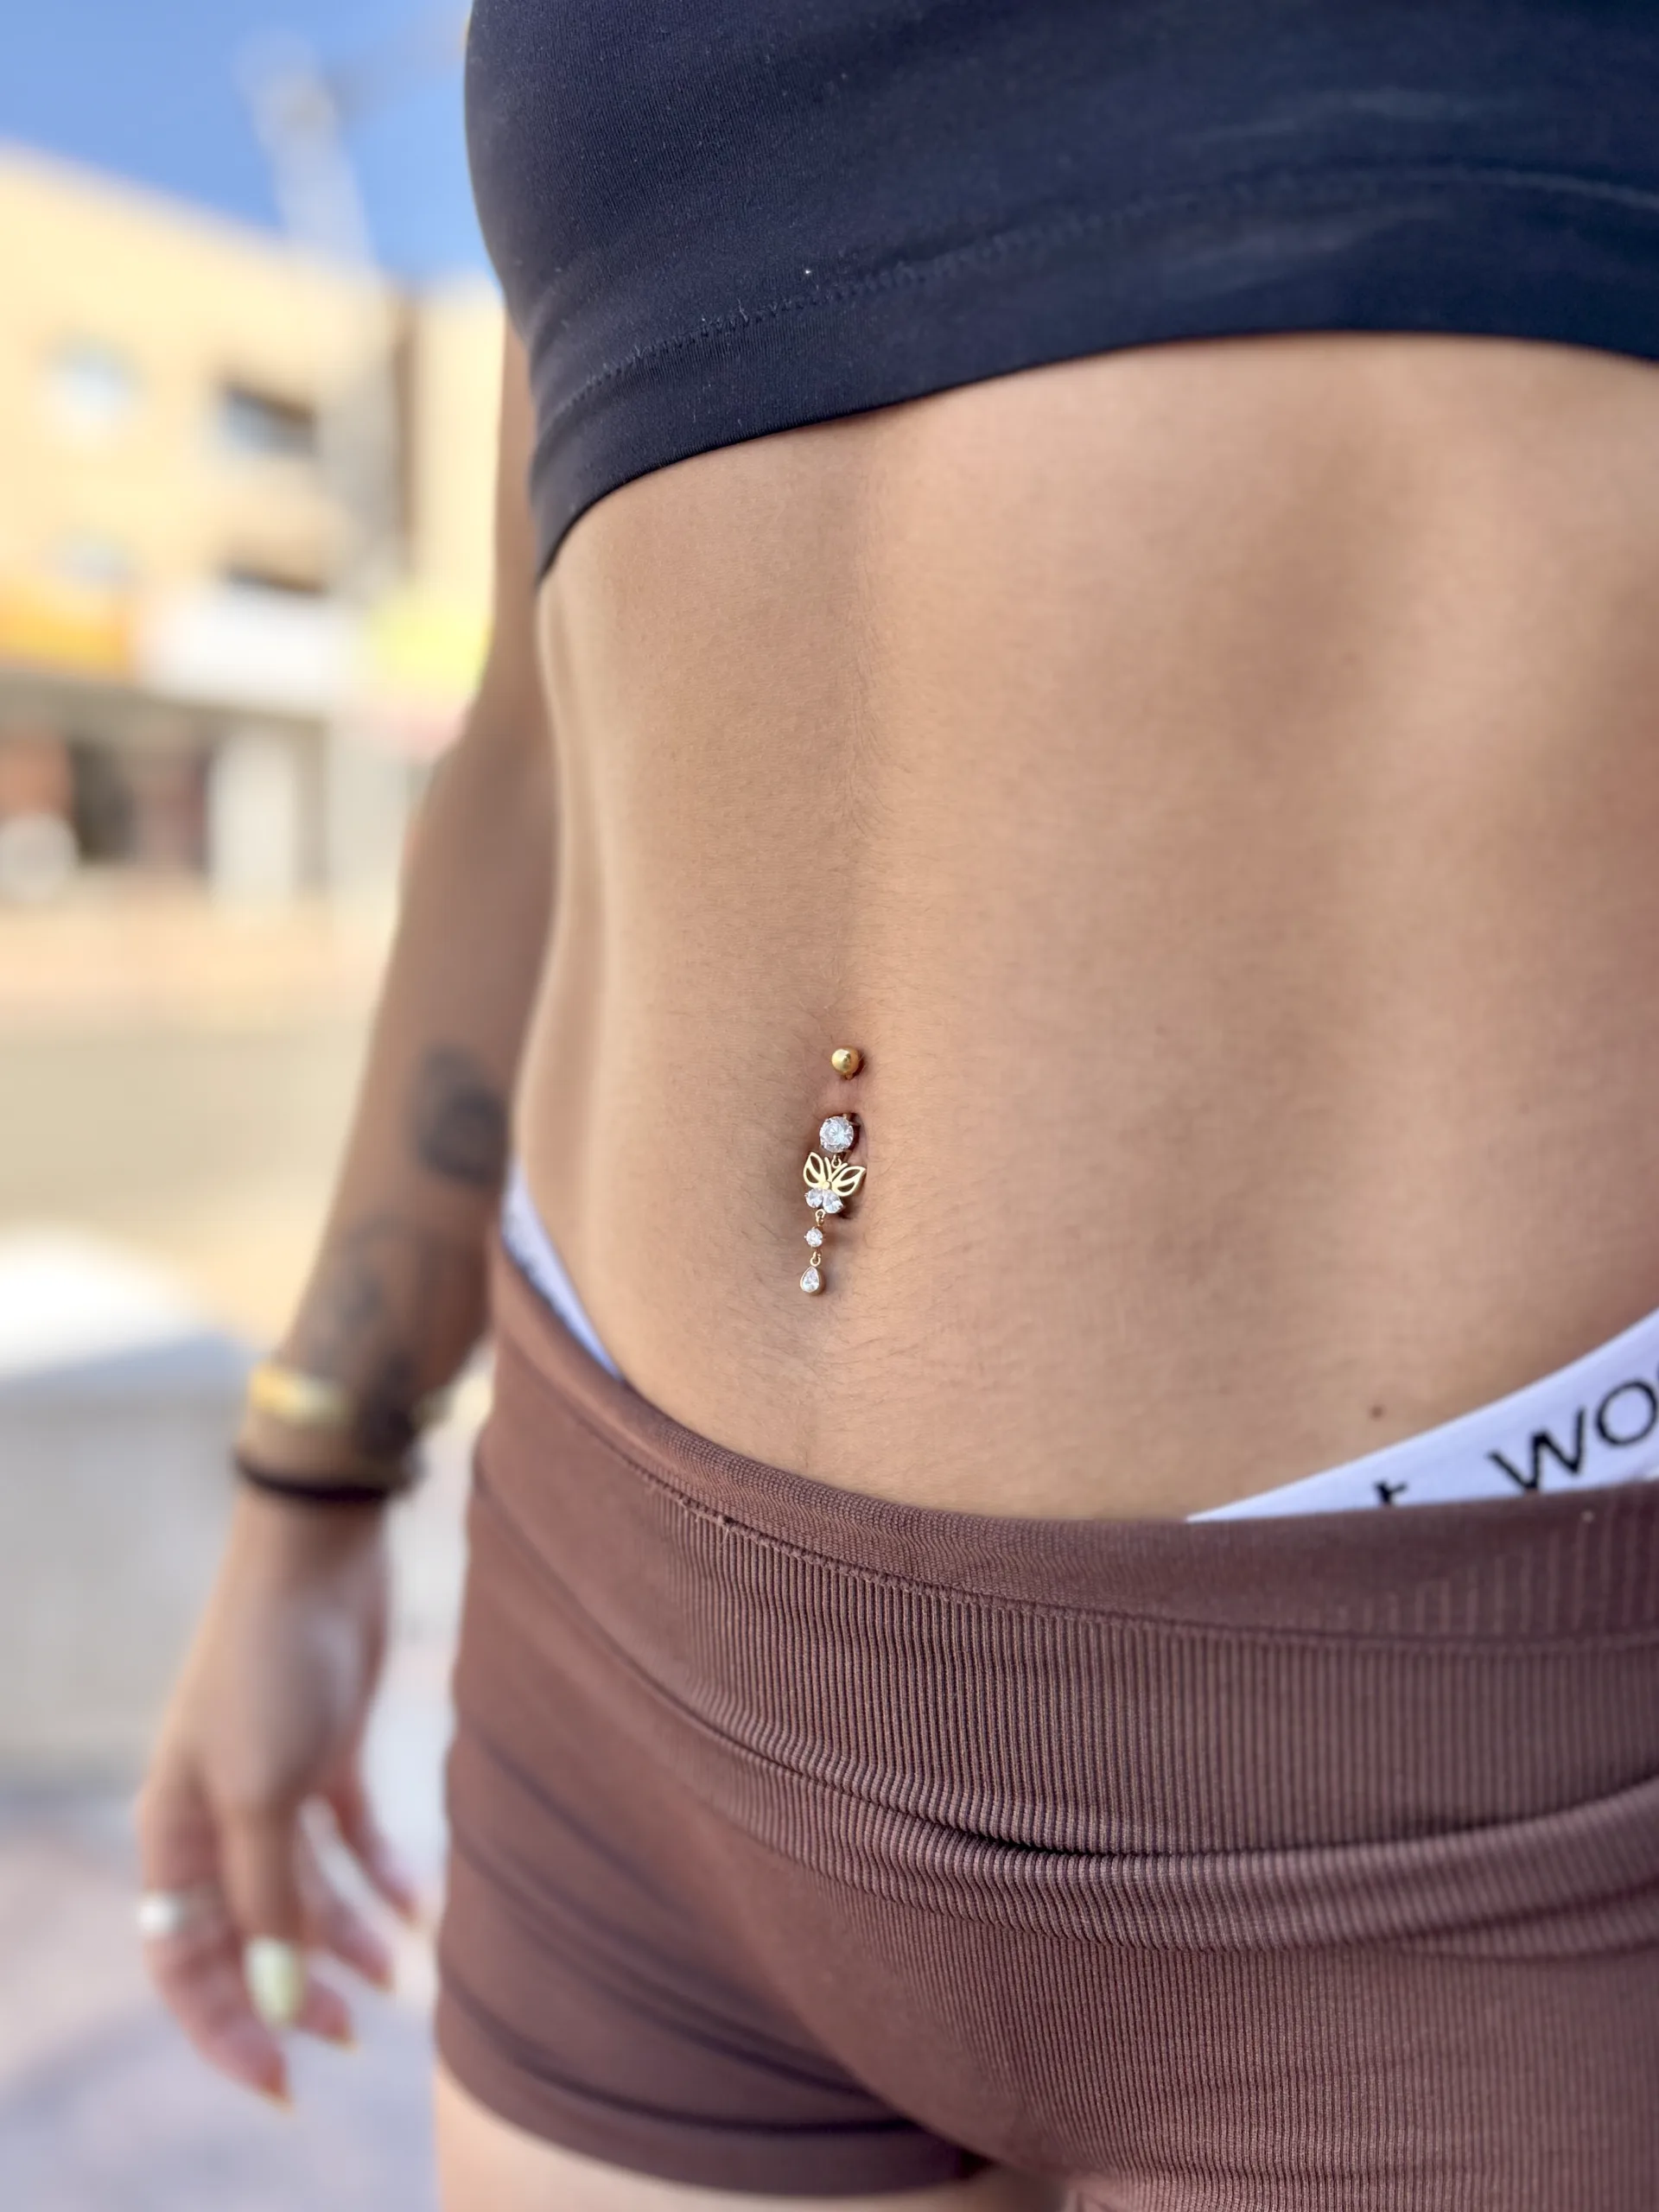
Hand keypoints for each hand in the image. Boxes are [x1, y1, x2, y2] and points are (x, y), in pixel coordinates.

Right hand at [134, 1489, 420, 2104]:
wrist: (317, 1557)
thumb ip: (268, 1899)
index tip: (281, 2081)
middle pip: (248, 1932)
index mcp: (174, 1831)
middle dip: (291, 1993)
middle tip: (351, 2038)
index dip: (224, 2026)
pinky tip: (420, 1910)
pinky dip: (380, 1875)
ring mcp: (275, 1780)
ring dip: (344, 1941)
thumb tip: (275, 1999)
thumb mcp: (264, 1794)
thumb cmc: (273, 1668)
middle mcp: (217, 1813)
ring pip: (305, 1890)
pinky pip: (350, 1835)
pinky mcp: (331, 1748)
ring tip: (396, 1984)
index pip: (183, 1958)